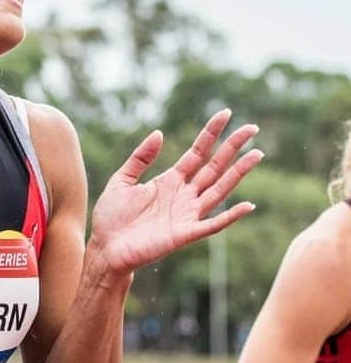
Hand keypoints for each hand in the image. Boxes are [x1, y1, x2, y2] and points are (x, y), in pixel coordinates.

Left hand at [89, 109, 262, 274]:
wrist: (105, 249)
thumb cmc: (111, 219)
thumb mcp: (121, 181)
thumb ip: (139, 158)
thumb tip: (159, 133)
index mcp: (170, 181)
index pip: (197, 153)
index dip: (210, 134)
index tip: (226, 113)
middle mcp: (183, 196)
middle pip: (214, 167)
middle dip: (233, 147)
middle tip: (252, 127)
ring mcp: (186, 214)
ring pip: (219, 189)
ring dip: (238, 173)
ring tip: (257, 154)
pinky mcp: (185, 234)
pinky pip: (213, 224)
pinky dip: (231, 216)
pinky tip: (248, 205)